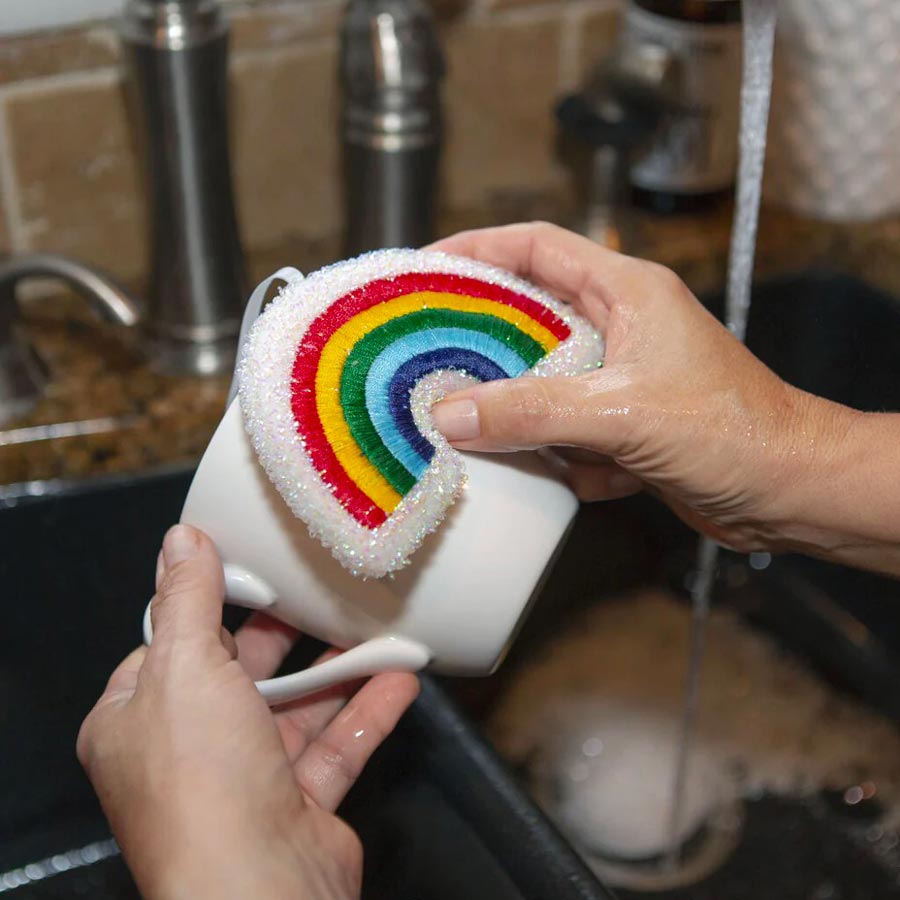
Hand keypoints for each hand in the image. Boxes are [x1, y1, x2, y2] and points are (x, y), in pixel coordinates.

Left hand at [77, 524, 418, 899]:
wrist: (260, 887)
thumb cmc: (202, 784)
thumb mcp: (187, 666)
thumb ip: (188, 598)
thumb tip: (180, 542)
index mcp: (136, 721)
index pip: (168, 649)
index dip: (206, 610)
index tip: (247, 572)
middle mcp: (187, 753)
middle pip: (238, 676)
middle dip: (279, 638)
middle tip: (310, 594)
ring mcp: (245, 781)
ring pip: (295, 710)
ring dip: (335, 672)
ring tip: (369, 629)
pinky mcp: (297, 803)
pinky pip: (335, 745)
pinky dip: (367, 710)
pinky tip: (397, 679)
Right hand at [430, 223, 899, 574]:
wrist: (789, 491)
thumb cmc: (734, 430)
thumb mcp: (623, 414)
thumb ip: (534, 411)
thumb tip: (452, 414)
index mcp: (625, 291)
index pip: (537, 247)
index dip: (476, 249)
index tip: (423, 270)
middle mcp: (619, 327)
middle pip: (527, 315)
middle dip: (477, 339)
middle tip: (423, 357)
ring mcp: (619, 378)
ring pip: (540, 379)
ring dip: (512, 407)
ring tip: (466, 425)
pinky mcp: (621, 425)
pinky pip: (562, 429)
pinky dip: (553, 454)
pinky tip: (562, 475)